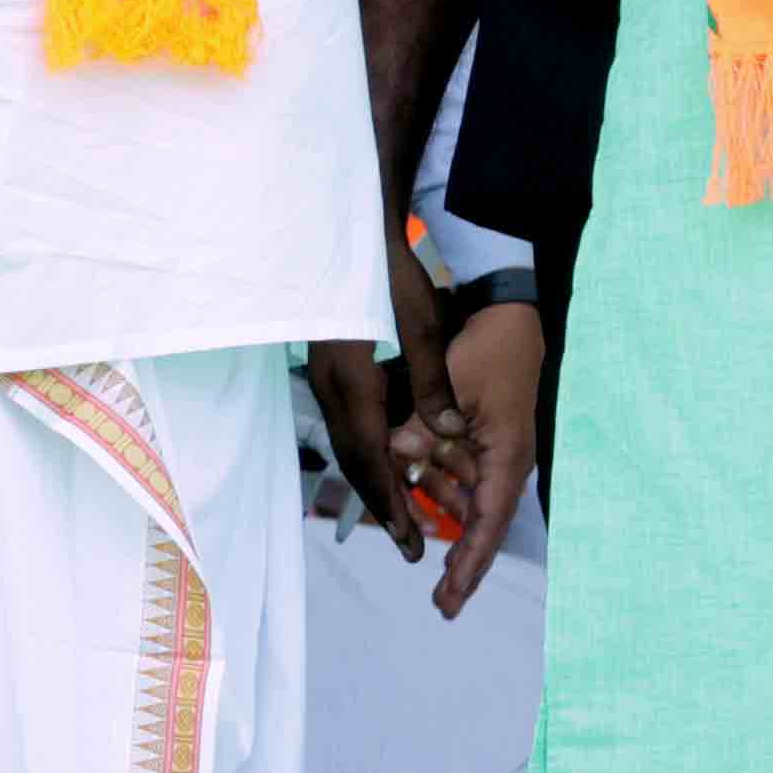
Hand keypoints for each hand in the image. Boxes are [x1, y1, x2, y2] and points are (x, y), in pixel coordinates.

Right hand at [305, 228, 459, 558]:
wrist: (345, 226)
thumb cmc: (386, 271)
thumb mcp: (418, 325)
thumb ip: (431, 383)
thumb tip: (446, 432)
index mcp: (352, 379)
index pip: (370, 456)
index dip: (391, 503)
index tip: (411, 543)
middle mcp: (332, 385)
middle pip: (354, 458)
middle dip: (382, 503)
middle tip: (408, 546)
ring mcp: (326, 376)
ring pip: (350, 442)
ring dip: (377, 479)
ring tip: (405, 516)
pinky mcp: (330, 367)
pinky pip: (350, 422)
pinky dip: (372, 451)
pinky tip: (394, 461)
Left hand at [424, 297, 542, 616]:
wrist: (508, 316)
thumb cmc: (486, 351)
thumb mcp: (450, 385)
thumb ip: (421, 424)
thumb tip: (395, 457)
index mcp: (504, 459)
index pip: (485, 525)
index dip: (468, 565)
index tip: (449, 598)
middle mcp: (502, 462)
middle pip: (480, 524)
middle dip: (461, 563)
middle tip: (442, 603)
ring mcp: (490, 449)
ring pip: (465, 499)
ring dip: (443, 520)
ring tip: (419, 553)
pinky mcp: (478, 434)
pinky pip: (456, 470)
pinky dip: (436, 484)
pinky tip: (414, 494)